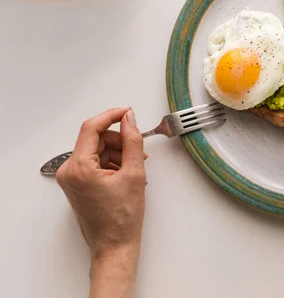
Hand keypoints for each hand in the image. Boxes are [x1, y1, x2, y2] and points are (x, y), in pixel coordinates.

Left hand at [56, 107, 145, 297]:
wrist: (114, 246)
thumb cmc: (123, 218)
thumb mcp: (134, 174)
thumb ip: (132, 142)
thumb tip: (130, 120)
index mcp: (79, 168)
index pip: (91, 128)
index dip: (112, 116)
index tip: (128, 112)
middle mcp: (69, 171)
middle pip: (95, 139)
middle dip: (119, 141)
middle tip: (139, 150)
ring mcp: (71, 178)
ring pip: (96, 150)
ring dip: (118, 153)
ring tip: (136, 168)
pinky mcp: (76, 184)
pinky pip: (95, 162)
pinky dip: (112, 163)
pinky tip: (127, 175)